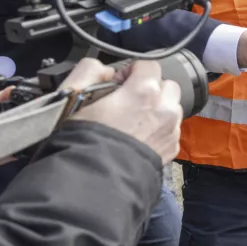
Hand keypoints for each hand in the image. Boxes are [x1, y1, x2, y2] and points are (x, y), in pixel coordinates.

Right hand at [65, 59, 182, 163]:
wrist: (93, 180)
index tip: (117, 83)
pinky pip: (171, 129)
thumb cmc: (83, 139)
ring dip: (158, 108)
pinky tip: (138, 137)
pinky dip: (159, 129)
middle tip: (128, 100)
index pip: (149, 65)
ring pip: (172, 107)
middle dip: (150, 88)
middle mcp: (164, 109)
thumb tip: (104, 69)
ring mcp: (170, 131)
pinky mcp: (171, 150)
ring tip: (133, 120)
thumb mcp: (74, 95)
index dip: (130, 71)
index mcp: (144, 91)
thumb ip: (90, 70)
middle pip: (167, 85)